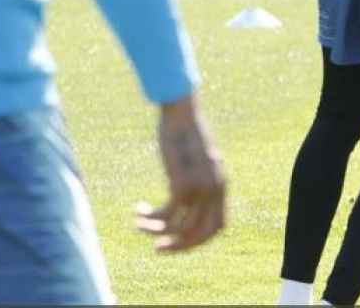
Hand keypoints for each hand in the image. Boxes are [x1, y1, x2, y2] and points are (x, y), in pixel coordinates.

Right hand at [135, 95, 225, 252]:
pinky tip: (138, 210)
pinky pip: (167, 214)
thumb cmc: (184, 134)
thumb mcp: (196, 161)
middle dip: (178, 246)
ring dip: (155, 231)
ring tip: (138, 223)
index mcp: (221, 185)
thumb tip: (185, 198)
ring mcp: (200, 187)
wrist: (181, 112)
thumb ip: (197, 180)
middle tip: (156, 248)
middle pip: (200, 233)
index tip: (178, 241)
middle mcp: (215, 189)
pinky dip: (151, 218)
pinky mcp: (182, 182)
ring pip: (179, 228)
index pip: (218, 227)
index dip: (199, 240)